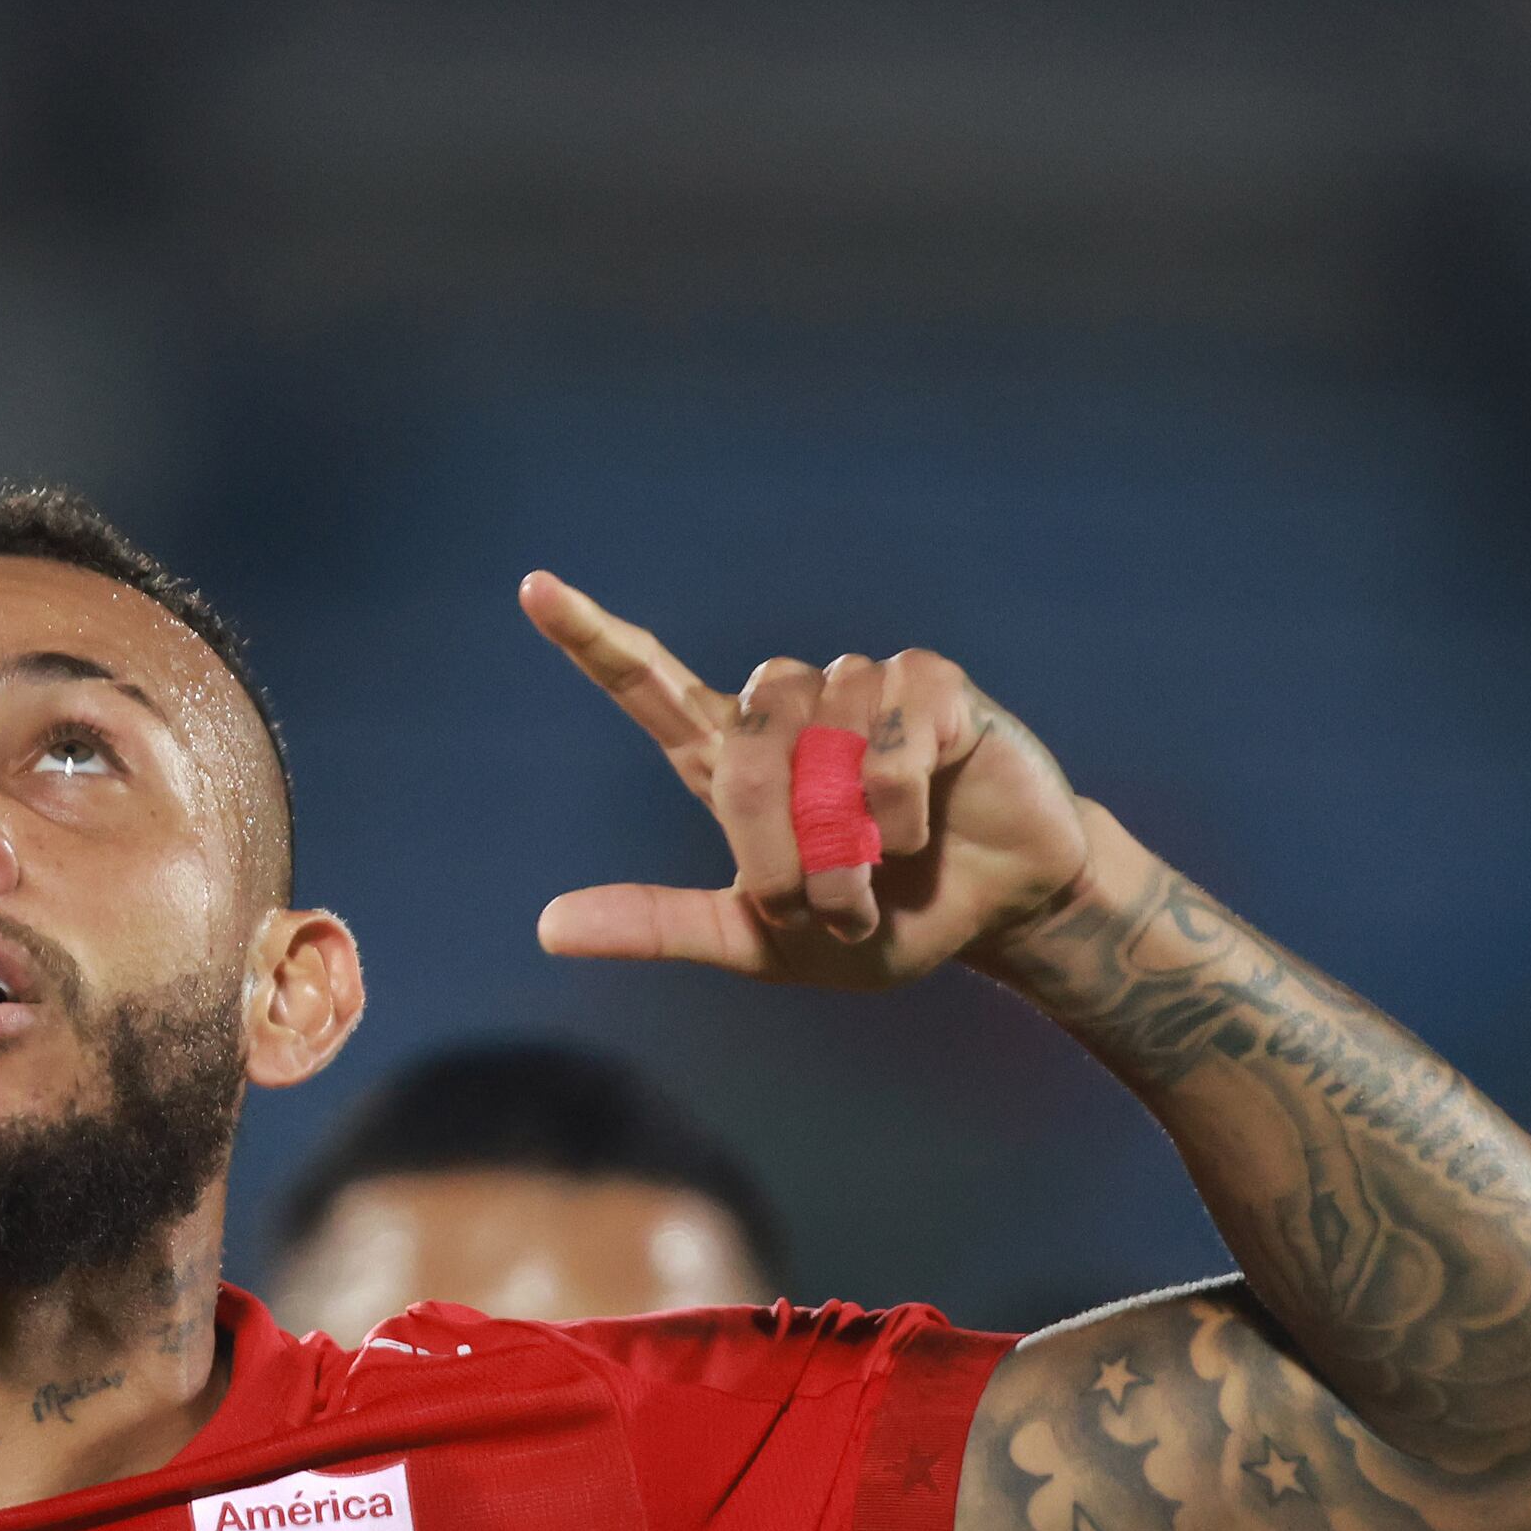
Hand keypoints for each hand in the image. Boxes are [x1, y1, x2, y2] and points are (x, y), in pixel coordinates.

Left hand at [520, 571, 1113, 989]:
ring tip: (881, 873)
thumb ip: (660, 925)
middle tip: (827, 908)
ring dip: (848, 840)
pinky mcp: (927, 683)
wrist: (997, 916)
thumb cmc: (883, 922)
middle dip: (779, 850)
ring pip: (818, 745)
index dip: (592, 639)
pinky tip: (926, 824)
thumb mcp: (763, 942)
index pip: (648, 686)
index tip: (534, 588)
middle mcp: (788, 709)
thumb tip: (546, 928)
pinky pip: (889, 742)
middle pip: (740, 746)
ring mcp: (858, 686)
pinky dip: (902, 810)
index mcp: (732, 764)